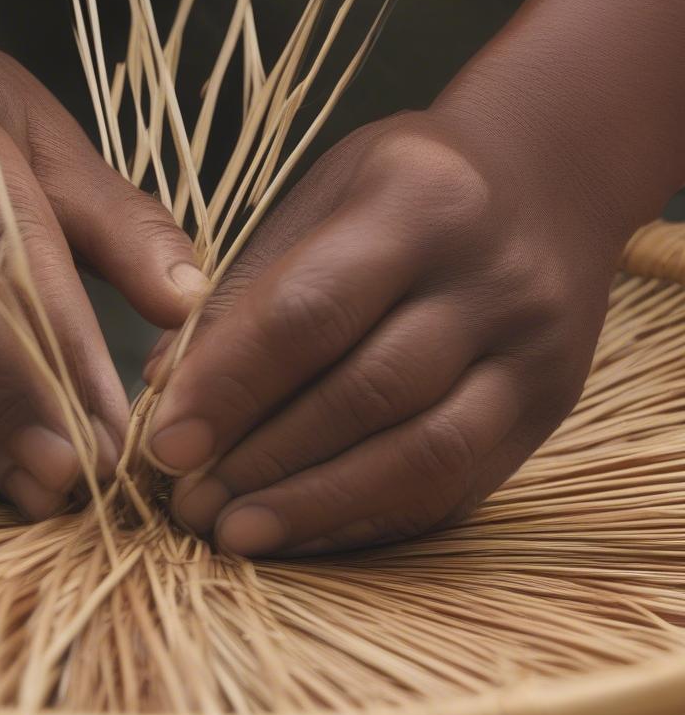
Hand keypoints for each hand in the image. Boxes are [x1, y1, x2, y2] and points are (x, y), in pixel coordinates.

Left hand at [147, 106, 625, 555]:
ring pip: (423, 456)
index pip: (310, 311)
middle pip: (366, 393)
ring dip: (315, 506)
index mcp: (420, 201)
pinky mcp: (549, 408)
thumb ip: (250, 289)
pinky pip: (458, 486)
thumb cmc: (402, 188)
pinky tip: (304, 530)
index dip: (229, 386)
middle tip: (188, 504)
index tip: (164, 445)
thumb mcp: (323, 199)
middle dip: (264, 461)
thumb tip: (167, 386)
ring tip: (233, 533)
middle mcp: (492, 279)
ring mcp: (534, 350)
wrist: (545, 182)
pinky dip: (369, 516)